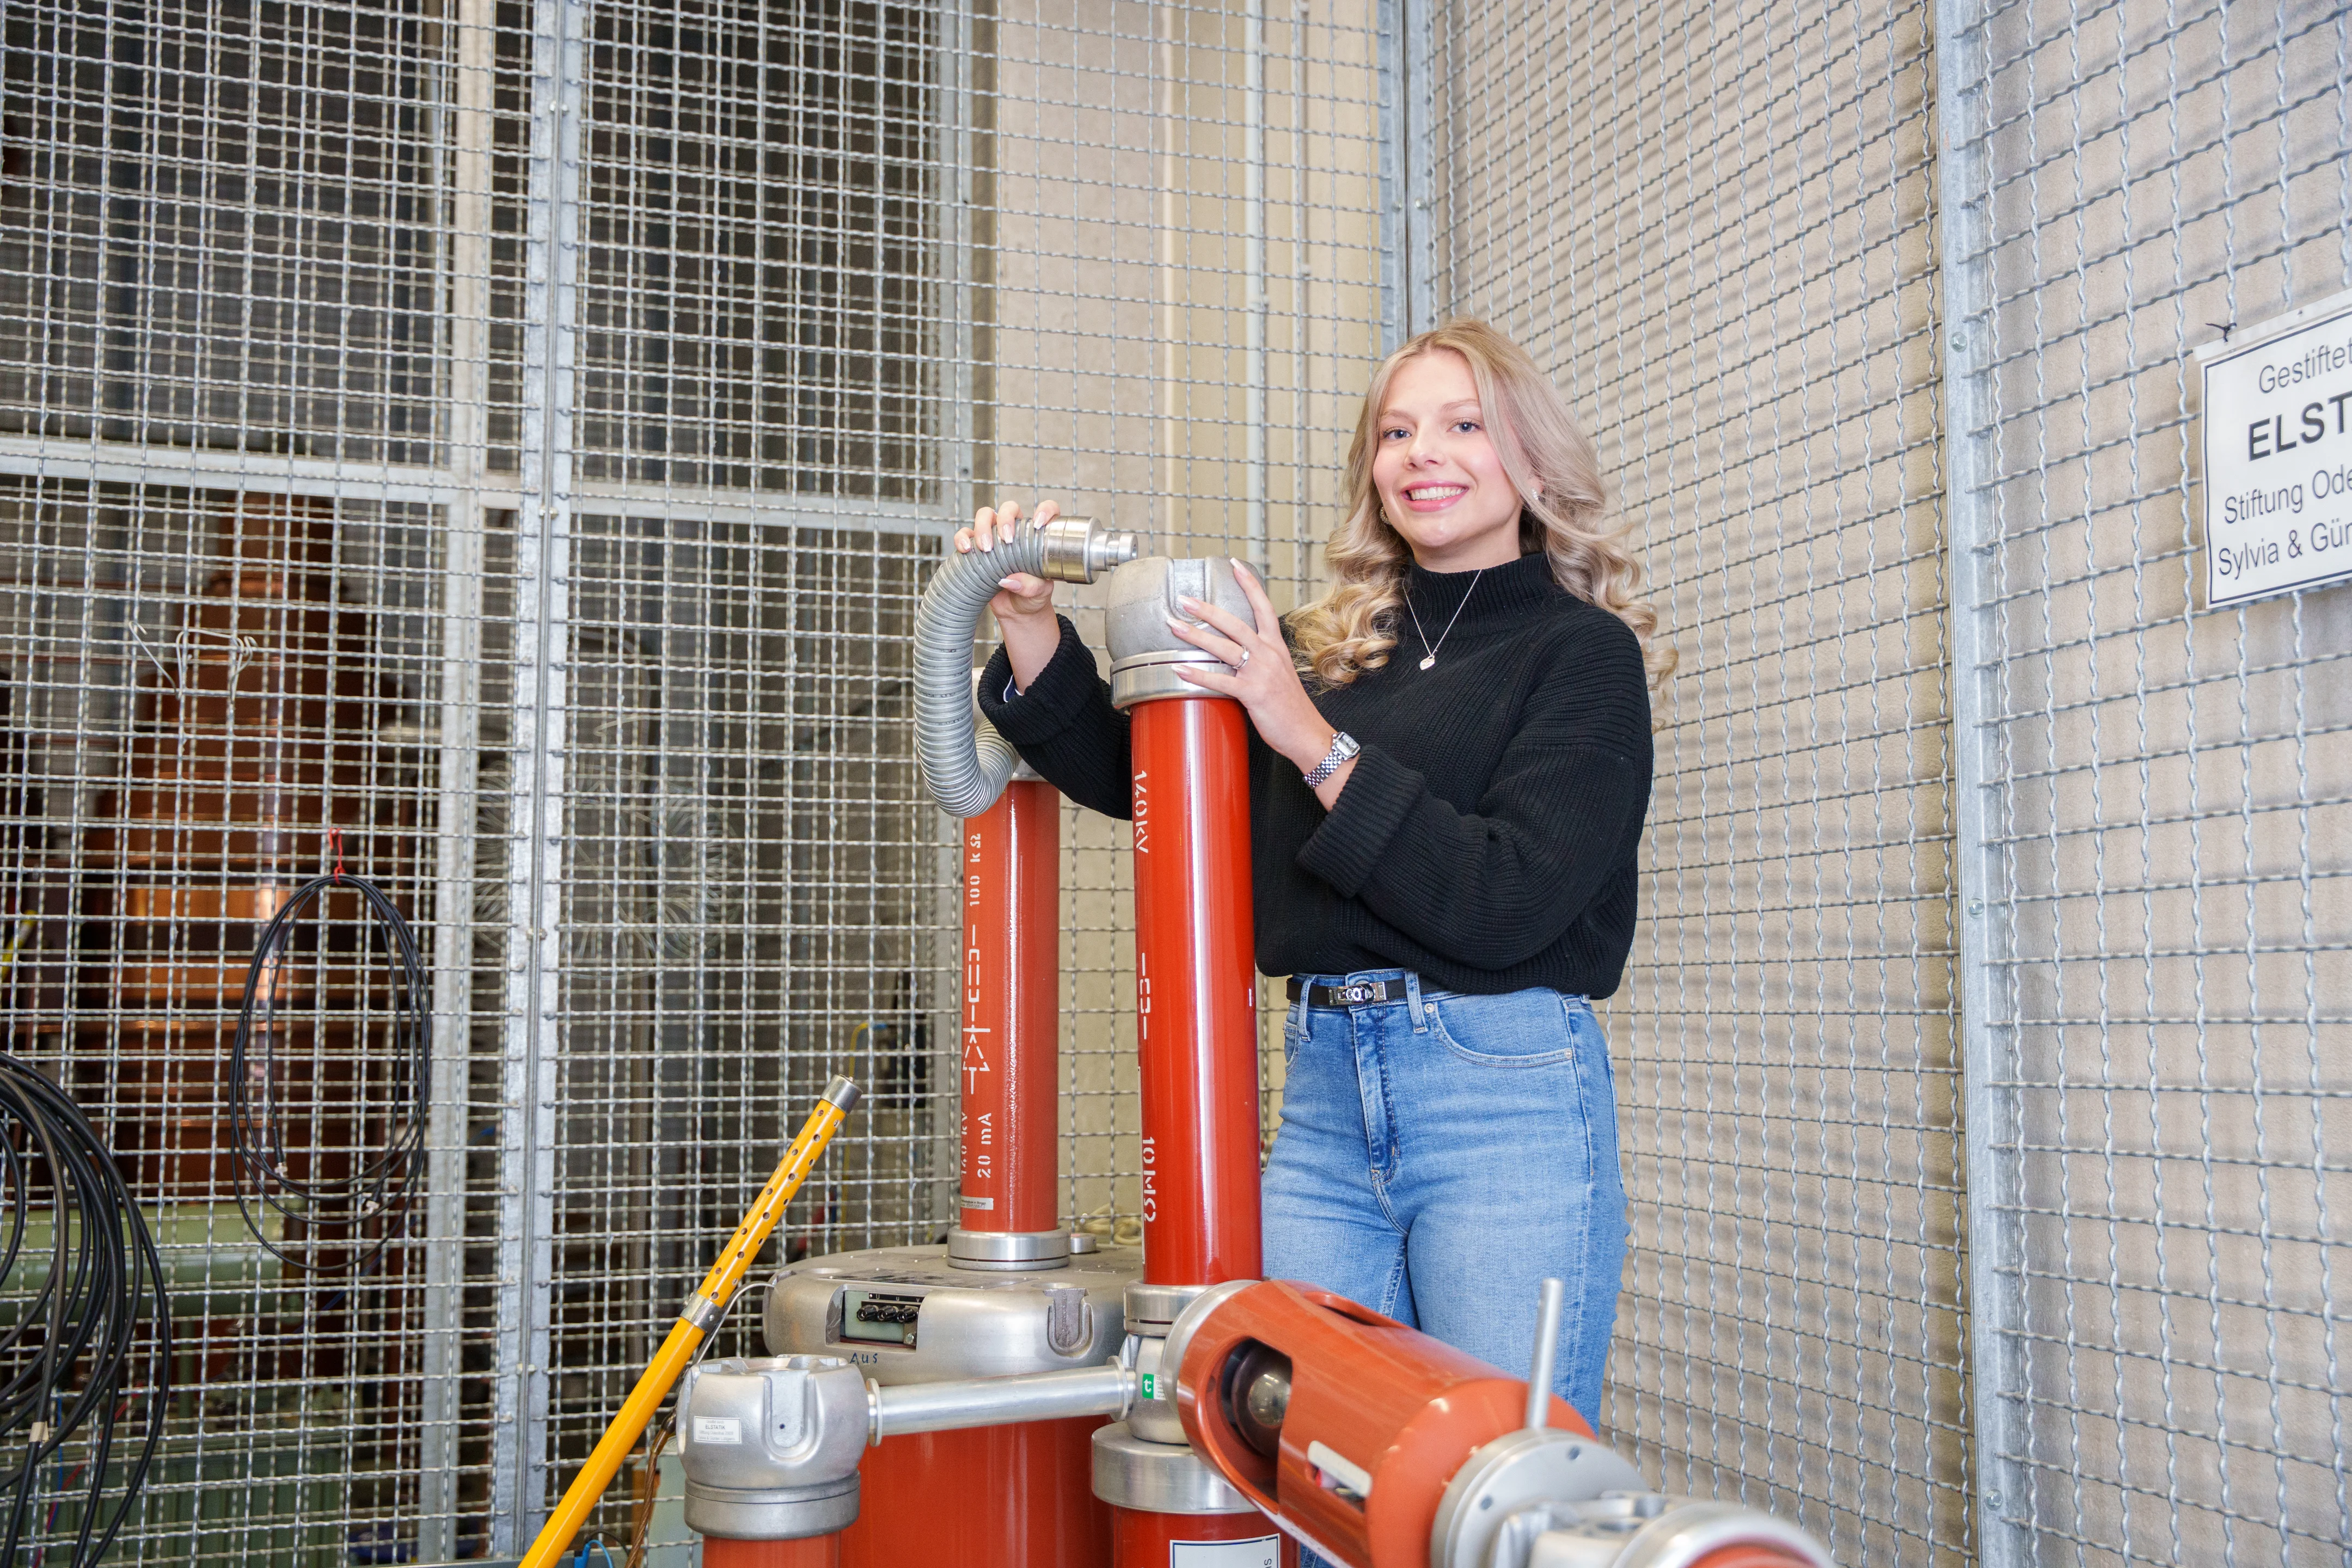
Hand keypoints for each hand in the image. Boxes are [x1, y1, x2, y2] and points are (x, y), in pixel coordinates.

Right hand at [954, 499, 1062, 687]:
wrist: (1017, 616)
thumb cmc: (1035, 602)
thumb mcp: (1040, 597)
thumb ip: (1034, 587)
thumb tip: (1013, 578)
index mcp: (1040, 539)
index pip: (1045, 512)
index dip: (1043, 512)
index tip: (1039, 525)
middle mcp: (1017, 534)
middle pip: (1008, 509)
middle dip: (1004, 520)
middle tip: (1005, 541)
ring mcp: (994, 540)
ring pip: (984, 517)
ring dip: (981, 528)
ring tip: (983, 549)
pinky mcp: (975, 551)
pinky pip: (964, 537)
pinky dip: (962, 539)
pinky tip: (964, 551)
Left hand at [1168, 560, 1356, 804]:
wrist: (1307, 732)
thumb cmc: (1291, 707)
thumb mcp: (1279, 674)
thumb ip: (1259, 661)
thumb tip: (1236, 657)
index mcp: (1276, 647)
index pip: (1263, 607)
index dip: (1249, 584)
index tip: (1234, 565)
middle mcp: (1268, 654)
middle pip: (1234, 623)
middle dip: (1207, 610)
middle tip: (1184, 599)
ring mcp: (1260, 673)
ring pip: (1223, 647)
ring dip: (1195, 636)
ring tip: (1174, 627)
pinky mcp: (1252, 693)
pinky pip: (1220, 681)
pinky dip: (1198, 675)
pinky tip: (1180, 670)